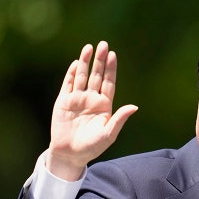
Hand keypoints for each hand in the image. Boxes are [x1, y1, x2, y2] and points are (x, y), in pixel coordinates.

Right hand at [46, 41, 137, 180]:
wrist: (70, 154)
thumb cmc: (92, 146)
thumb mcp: (109, 134)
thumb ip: (119, 119)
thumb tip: (134, 106)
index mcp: (104, 105)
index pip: (108, 82)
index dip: (111, 69)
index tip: (113, 55)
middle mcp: (91, 99)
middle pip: (96, 75)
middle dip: (100, 61)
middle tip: (103, 44)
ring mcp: (77, 99)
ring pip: (82, 77)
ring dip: (85, 62)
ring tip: (89, 47)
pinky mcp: (63, 102)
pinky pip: (68, 85)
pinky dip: (71, 74)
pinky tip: (76, 63)